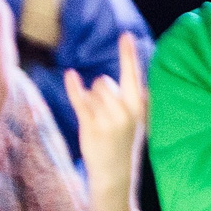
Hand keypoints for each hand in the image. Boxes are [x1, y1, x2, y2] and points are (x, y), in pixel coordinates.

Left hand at [65, 34, 147, 192]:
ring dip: (90, 101)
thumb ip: (126, 99)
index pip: (134, 75)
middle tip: (105, 114)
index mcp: (140, 107)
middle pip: (104, 82)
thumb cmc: (123, 143)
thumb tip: (106, 79)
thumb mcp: (134, 121)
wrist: (116, 175)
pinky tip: (70, 76)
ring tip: (98, 122)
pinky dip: (73, 87)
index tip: (125, 35)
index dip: (129, 55)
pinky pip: (80, 99)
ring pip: (92, 92)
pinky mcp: (92, 126)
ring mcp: (109, 119)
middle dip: (100, 91)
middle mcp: (127, 111)